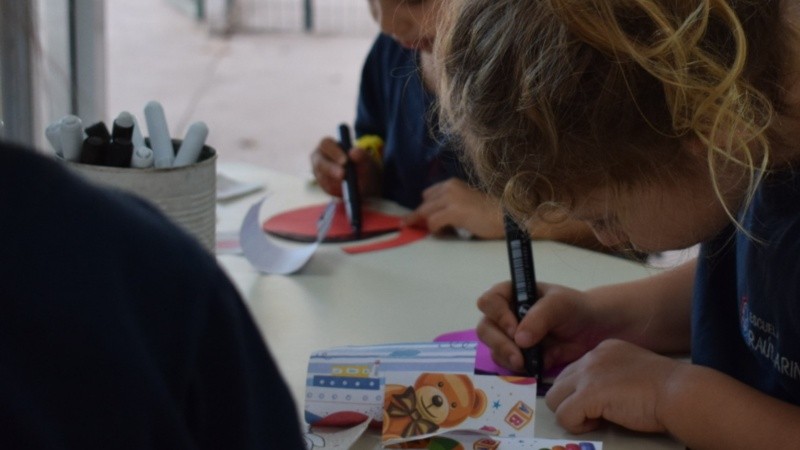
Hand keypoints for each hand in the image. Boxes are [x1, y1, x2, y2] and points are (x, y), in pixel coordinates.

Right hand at [310, 137, 380, 197]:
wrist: (364, 180)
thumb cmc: (363, 165)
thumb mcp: (366, 160)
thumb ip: (362, 156)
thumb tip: (353, 152)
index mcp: (327, 145)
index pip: (326, 144)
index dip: (334, 152)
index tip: (345, 161)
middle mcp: (319, 157)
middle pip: (320, 162)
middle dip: (331, 169)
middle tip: (343, 175)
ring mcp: (318, 172)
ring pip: (323, 177)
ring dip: (337, 181)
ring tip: (352, 184)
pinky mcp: (322, 184)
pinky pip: (328, 188)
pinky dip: (338, 189)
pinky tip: (348, 189)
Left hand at [402, 178, 503, 238]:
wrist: (506, 216)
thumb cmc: (489, 213)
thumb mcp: (465, 201)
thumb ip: (449, 204)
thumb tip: (431, 217)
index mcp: (452, 183)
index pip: (427, 195)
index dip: (424, 208)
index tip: (419, 219)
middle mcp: (449, 187)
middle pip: (424, 205)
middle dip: (420, 217)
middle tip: (417, 228)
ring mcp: (451, 198)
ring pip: (425, 213)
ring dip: (429, 225)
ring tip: (441, 231)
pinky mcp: (453, 211)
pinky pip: (433, 222)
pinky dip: (435, 230)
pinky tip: (444, 232)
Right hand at [475, 281, 605, 372]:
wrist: (591, 329)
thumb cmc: (573, 308)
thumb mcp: (559, 304)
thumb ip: (539, 317)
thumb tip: (519, 339)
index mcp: (509, 294)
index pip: (489, 301)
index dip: (497, 315)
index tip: (514, 329)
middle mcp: (503, 315)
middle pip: (485, 329)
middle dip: (499, 343)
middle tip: (517, 357)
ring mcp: (509, 337)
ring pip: (494, 349)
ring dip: (507, 358)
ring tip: (526, 364)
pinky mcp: (517, 356)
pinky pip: (508, 364)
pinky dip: (517, 369)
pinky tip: (532, 368)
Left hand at [545, 339, 681, 433]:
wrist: (679, 392)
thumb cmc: (666, 388)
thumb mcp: (632, 370)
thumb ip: (611, 375)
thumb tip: (595, 396)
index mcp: (603, 349)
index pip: (574, 370)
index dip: (582, 391)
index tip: (602, 402)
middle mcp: (592, 356)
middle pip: (559, 383)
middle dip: (572, 402)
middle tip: (596, 413)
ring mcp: (588, 374)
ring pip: (553, 398)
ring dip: (571, 413)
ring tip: (597, 419)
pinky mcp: (588, 394)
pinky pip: (563, 415)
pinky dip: (578, 426)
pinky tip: (600, 424)